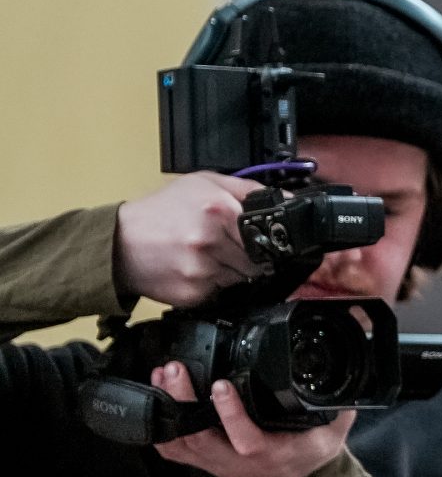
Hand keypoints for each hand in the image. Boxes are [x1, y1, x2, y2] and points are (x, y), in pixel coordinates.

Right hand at [114, 174, 259, 306]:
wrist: (118, 243)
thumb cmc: (161, 212)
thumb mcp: (204, 183)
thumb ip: (248, 190)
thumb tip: (288, 200)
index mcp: (219, 209)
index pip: (269, 232)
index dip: (267, 236)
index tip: (261, 237)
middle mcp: (211, 241)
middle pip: (259, 258)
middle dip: (248, 253)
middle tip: (223, 244)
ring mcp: (202, 270)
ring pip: (243, 277)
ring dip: (231, 269)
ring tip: (204, 254)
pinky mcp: (194, 293)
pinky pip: (222, 291)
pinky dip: (214, 283)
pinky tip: (193, 269)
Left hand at [150, 363, 353, 476]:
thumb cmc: (310, 460)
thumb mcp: (332, 436)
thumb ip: (337, 408)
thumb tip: (348, 379)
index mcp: (269, 454)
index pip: (245, 438)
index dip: (229, 413)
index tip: (222, 384)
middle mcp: (235, 461)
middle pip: (197, 435)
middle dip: (181, 400)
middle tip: (174, 369)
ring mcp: (215, 462)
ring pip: (179, 439)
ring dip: (167, 407)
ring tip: (162, 375)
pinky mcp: (204, 461)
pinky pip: (172, 448)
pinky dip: (160, 426)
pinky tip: (156, 399)